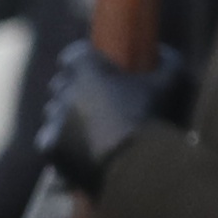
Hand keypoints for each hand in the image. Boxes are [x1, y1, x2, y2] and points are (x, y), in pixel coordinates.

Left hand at [40, 44, 183, 187]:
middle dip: (72, 89)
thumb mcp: (168, 84)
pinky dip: (59, 142)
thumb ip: (168, 62)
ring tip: (84, 126)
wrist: (133, 165)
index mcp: (86, 70)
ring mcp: (54, 119)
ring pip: (53, 112)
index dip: (79, 60)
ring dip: (64, 115)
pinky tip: (74, 146)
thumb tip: (162, 51)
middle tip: (90, 99)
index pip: (72, 55)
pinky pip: (48, 139)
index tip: (90, 67)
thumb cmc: (151, 118)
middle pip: (60, 85)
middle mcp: (65, 91)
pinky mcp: (49, 146)